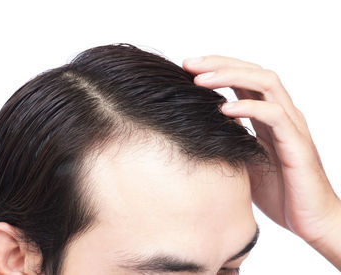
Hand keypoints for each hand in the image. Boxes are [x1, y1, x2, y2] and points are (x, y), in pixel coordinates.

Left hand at [182, 55, 340, 267]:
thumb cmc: (277, 190)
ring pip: (266, 83)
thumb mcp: (244, 159)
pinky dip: (249, 107)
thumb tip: (200, 124)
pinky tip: (224, 110)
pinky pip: (274, 115)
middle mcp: (281, 114)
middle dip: (219, 63)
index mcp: (267, 116)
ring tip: (201, 80)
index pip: (244, 78)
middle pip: (253, 72)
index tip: (187, 68)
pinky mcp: (297, 144)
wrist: (308, 220)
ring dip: (231, 76)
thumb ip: (230, 138)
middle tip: (189, 64)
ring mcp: (291, 126)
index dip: (217, 68)